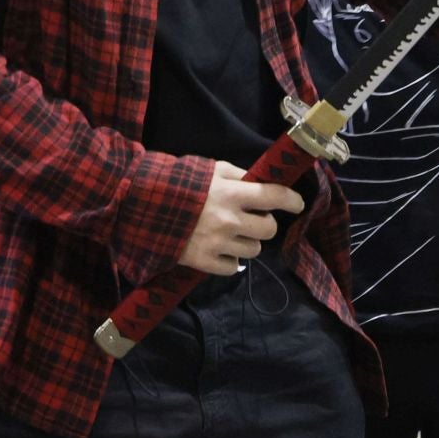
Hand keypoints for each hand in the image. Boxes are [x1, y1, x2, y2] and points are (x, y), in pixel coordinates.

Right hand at [177, 161, 304, 275]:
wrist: (140, 206)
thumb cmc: (178, 183)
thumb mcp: (210, 169)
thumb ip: (237, 176)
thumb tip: (260, 183)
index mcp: (232, 193)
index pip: (274, 197)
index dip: (292, 200)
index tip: (297, 204)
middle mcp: (229, 220)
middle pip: (269, 229)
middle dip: (265, 223)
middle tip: (252, 218)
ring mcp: (217, 244)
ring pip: (254, 250)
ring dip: (248, 242)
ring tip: (231, 233)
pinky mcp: (203, 262)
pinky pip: (233, 268)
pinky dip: (230, 260)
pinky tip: (220, 249)